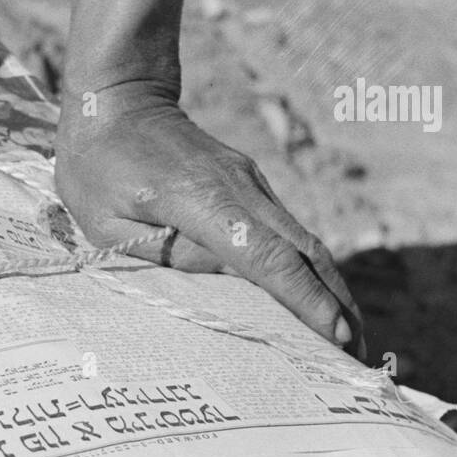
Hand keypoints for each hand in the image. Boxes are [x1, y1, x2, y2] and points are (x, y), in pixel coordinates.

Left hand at [56, 0, 362, 354]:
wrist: (116, 97)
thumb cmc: (97, 164)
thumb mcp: (106, 222)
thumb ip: (163, 254)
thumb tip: (222, 275)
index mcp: (201, 201)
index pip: (265, 256)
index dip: (304, 299)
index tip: (337, 334)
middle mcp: (239, 189)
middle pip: (304, 252)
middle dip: (337, 305)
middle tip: (359, 358)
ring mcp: (250, 184)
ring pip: (304, 241)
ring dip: (332, 289)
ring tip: (350, 340)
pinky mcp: (250, 186)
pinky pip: (287, 233)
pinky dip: (310, 269)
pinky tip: (318, 301)